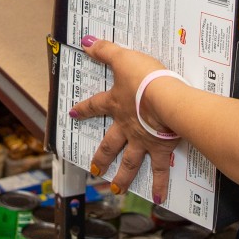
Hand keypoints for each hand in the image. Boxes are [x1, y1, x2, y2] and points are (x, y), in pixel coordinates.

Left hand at [67, 37, 180, 204]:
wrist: (166, 99)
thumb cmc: (145, 78)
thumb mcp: (124, 58)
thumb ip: (106, 50)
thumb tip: (86, 41)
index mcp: (116, 105)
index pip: (95, 106)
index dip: (84, 108)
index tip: (73, 113)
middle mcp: (126, 127)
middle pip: (109, 144)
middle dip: (101, 157)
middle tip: (95, 169)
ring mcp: (142, 141)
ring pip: (129, 162)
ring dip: (122, 177)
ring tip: (115, 189)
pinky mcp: (160, 149)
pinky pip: (159, 170)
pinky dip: (159, 184)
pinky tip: (158, 198)